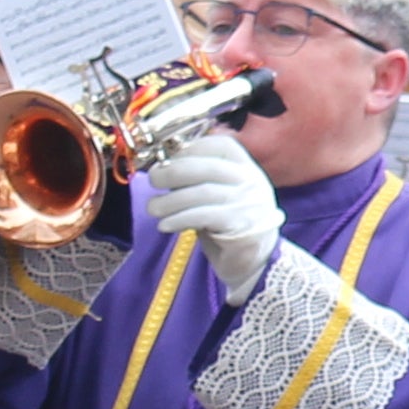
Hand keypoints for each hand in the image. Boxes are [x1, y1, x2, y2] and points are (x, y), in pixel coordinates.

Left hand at [136, 130, 281, 290]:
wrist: (255, 263)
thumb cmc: (229, 225)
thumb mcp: (219, 195)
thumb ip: (199, 180)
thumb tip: (162, 169)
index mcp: (247, 168)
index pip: (221, 146)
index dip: (191, 149)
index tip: (167, 159)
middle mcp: (252, 181)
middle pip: (207, 167)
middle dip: (173, 171)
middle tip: (153, 180)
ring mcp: (249, 203)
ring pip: (202, 193)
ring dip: (170, 200)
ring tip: (153, 208)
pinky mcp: (241, 226)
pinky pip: (203, 216)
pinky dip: (179, 219)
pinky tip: (165, 225)